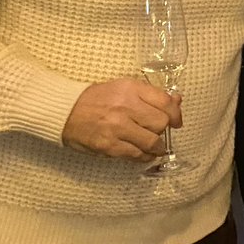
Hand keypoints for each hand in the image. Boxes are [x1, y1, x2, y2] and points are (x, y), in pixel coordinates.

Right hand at [62, 78, 181, 160]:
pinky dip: (144, 156)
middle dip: (163, 129)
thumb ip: (151, 95)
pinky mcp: (109, 146)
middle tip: (157, 131)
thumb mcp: (124, 88)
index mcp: (131, 89)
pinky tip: (143, 153)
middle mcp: (125, 107)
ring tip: (154, 146)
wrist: (65, 110)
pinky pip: (136, 155)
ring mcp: (116, 128)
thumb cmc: (97, 98)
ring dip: (157, 146)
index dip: (176, 114)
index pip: (165, 102)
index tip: (176, 121)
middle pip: (161, 123)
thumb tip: (177, 101)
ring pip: (152, 142)